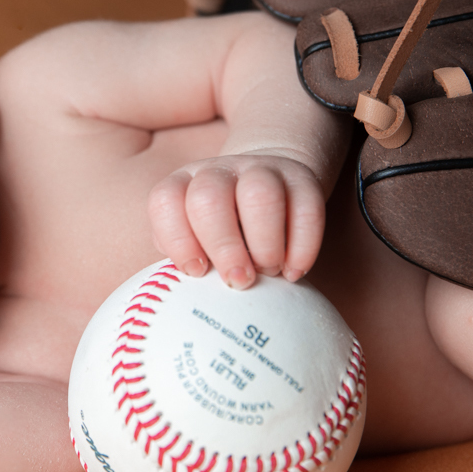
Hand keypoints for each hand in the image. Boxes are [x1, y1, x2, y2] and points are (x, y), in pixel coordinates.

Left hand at [148, 151, 324, 287]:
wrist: (272, 189)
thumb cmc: (224, 232)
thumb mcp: (197, 240)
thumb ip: (189, 262)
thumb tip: (190, 301)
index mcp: (183, 185)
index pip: (166, 201)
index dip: (177, 239)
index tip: (197, 271)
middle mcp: (218, 172)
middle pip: (209, 198)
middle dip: (223, 246)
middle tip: (239, 280)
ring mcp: (260, 170)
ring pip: (260, 194)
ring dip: (265, 243)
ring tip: (269, 272)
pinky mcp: (301, 179)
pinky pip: (306, 207)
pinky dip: (302, 246)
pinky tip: (294, 270)